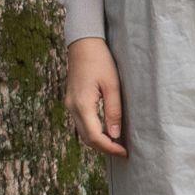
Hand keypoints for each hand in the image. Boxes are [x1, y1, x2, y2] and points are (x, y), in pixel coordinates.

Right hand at [64, 37, 127, 157]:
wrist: (83, 43)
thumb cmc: (100, 60)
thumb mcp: (112, 85)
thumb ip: (114, 111)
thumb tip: (115, 135)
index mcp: (82, 105)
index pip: (95, 137)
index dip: (110, 147)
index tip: (124, 151)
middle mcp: (72, 108)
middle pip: (87, 139)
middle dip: (104, 148)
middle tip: (123, 150)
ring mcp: (70, 105)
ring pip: (83, 133)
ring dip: (99, 141)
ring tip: (117, 143)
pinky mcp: (72, 101)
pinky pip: (82, 123)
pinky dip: (94, 132)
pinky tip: (107, 131)